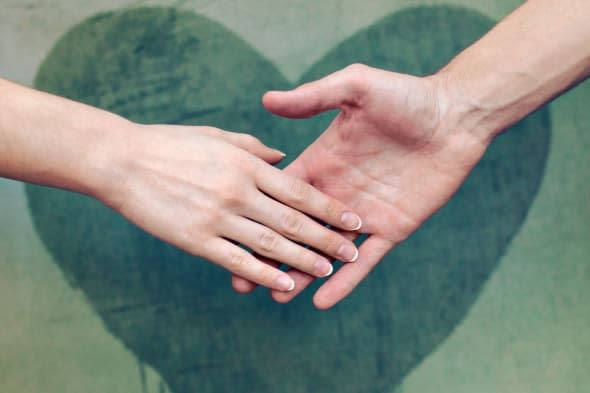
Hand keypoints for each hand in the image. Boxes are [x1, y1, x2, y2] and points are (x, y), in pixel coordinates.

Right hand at [97, 124, 360, 291]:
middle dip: (326, 238)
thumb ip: (254, 148)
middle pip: (292, 220)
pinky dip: (264, 274)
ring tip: (328, 271)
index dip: (330, 208)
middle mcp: (238, 191)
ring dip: (303, 260)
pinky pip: (237, 261)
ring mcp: (217, 217)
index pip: (299, 190)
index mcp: (246, 163)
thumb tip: (283, 158)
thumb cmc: (170, 144)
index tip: (353, 220)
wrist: (121, 160)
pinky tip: (285, 284)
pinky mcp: (196, 239)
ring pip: (271, 244)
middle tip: (351, 251)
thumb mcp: (217, 136)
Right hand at [232, 64, 489, 306]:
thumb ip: (313, 97)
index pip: (283, 196)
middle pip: (297, 231)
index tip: (231, 237)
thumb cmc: (405, 96)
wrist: (454, 115)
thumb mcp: (355, 87)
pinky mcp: (391, 228)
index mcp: (322, 162)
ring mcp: (364, 214)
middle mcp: (338, 192)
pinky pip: (365, 261)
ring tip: (275, 298)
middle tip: (243, 283)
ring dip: (302, 274)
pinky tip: (321, 302)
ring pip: (326, 252)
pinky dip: (345, 281)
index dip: (258, 217)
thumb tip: (267, 100)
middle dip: (271, 254)